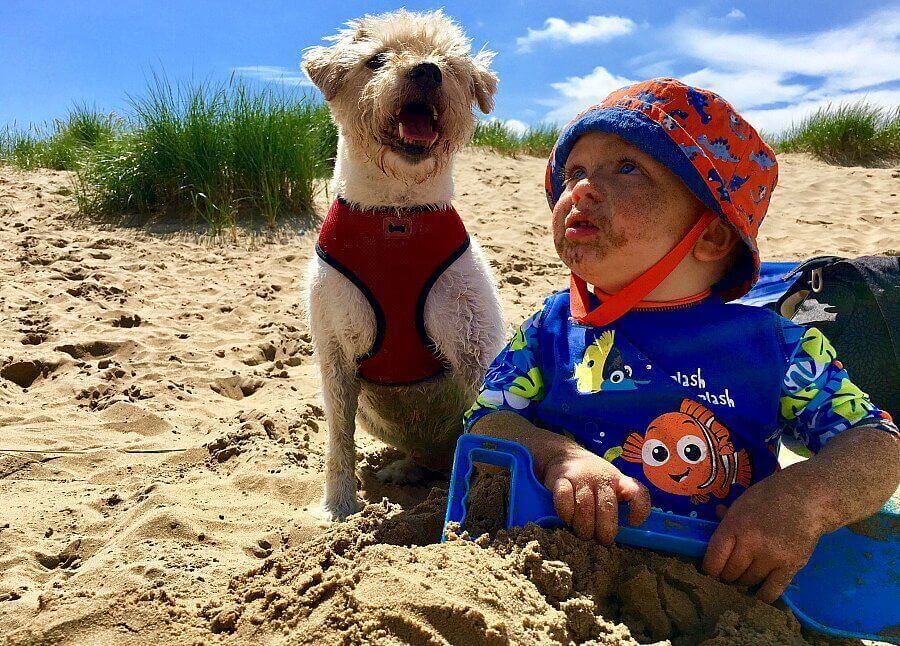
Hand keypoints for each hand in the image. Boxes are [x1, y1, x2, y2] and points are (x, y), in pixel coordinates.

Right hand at [543, 445, 650, 543]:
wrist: (566, 456)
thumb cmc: (593, 480)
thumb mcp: (611, 486)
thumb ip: (619, 504)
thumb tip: (625, 533)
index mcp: (620, 480)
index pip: (638, 492)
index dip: (639, 510)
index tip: (631, 523)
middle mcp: (602, 476)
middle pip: (607, 508)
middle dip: (604, 531)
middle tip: (601, 540)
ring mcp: (581, 477)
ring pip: (584, 508)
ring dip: (583, 528)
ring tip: (583, 533)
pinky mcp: (561, 478)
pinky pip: (563, 501)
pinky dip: (566, 514)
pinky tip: (567, 518)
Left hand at [702, 474, 824, 602]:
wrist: (807, 499)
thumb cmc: (771, 496)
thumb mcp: (743, 502)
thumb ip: (728, 517)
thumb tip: (715, 516)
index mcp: (734, 526)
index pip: (713, 559)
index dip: (709, 569)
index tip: (711, 571)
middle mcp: (750, 544)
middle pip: (730, 573)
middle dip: (726, 575)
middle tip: (728, 572)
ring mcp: (771, 557)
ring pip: (748, 582)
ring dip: (743, 582)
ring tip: (744, 575)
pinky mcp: (790, 567)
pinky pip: (770, 592)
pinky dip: (761, 594)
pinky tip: (759, 588)